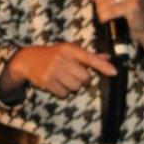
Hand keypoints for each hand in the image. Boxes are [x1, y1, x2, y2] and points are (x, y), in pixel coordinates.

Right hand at [0, 43, 117, 97]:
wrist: (28, 59)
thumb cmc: (54, 54)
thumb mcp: (69, 50)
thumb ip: (88, 56)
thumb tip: (107, 58)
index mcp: (69, 49)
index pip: (90, 58)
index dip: (103, 66)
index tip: (114, 72)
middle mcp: (62, 58)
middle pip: (85, 78)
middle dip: (83, 80)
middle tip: (75, 75)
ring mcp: (53, 70)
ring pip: (75, 87)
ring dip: (73, 86)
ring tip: (64, 78)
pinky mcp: (46, 81)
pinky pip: (63, 94)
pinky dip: (62, 92)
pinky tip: (56, 83)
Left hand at [81, 0, 143, 52]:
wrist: (142, 28)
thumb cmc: (127, 12)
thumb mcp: (112, 0)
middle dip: (99, 1)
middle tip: (101, 9)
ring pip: (107, 0)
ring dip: (101, 10)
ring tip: (103, 15)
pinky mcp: (134, 6)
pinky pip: (111, 10)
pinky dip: (105, 16)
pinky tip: (104, 19)